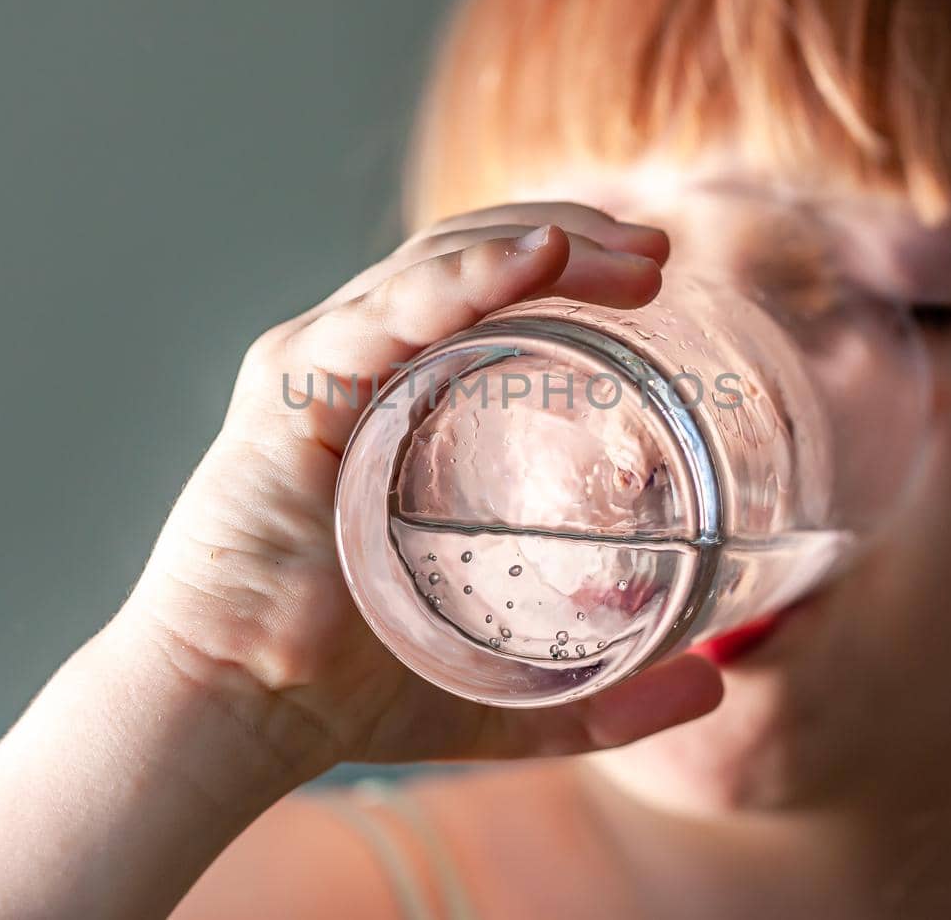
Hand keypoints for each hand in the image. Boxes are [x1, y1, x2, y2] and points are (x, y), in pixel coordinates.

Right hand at [121, 202, 723, 776]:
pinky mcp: (294, 390)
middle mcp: (354, 364)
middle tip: (662, 254)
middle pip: (470, 258)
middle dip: (575, 237)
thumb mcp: (506, 687)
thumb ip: (605, 692)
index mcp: (393, 401)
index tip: (661, 280)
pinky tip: (542, 257)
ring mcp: (320, 366)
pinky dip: (468, 276)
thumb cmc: (341, 693)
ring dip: (544, 241)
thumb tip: (716, 682)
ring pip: (438, 265)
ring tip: (635, 257)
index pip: (487, 293)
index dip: (573, 265)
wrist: (234, 714)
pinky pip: (388, 311)